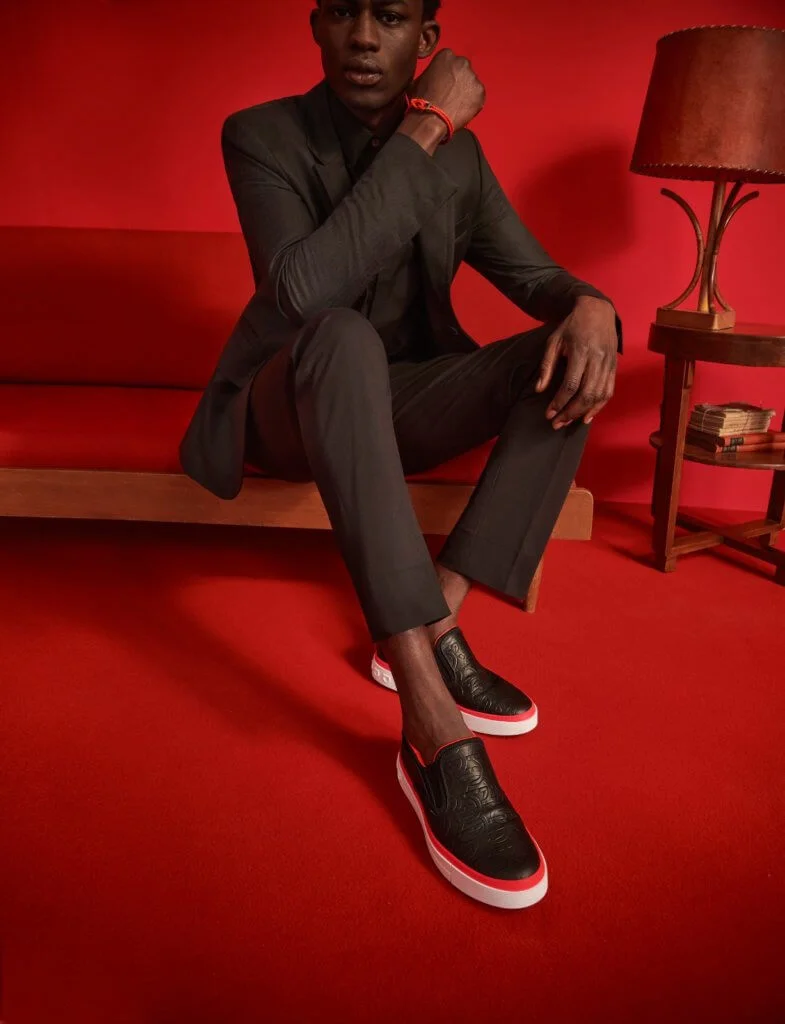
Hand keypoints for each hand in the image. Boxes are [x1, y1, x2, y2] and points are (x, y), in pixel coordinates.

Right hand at [411, 49, 484, 132]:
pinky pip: (478, 96)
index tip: (445, 82)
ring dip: (466, 90)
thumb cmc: (421, 99)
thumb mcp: (421, 78)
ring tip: (456, 103)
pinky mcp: (480, 91)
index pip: (451, 60)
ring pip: (471, 82)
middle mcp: (462, 62)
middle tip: (452, 93)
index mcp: (446, 55)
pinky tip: (462, 109)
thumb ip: (433, 72)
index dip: (448, 73)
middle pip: (463, 69)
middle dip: (459, 79)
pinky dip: (473, 102)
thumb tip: (436, 77)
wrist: (430, 119)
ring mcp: (473, 77)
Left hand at [536, 296, 617, 427]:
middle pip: (586, 394)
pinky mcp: (614, 367)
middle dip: (570, 412)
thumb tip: (539, 390)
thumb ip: (547, 366)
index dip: (560, 402)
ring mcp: (609, 364)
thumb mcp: (554, 341)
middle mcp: (597, 359)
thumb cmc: (572, 326)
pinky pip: (609, 391)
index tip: (549, 414)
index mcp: (581, 351)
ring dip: (583, 412)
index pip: (571, 385)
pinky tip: (587, 416)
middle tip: (557, 424)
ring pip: (599, 395)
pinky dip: (599, 406)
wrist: (598, 310)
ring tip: (569, 422)